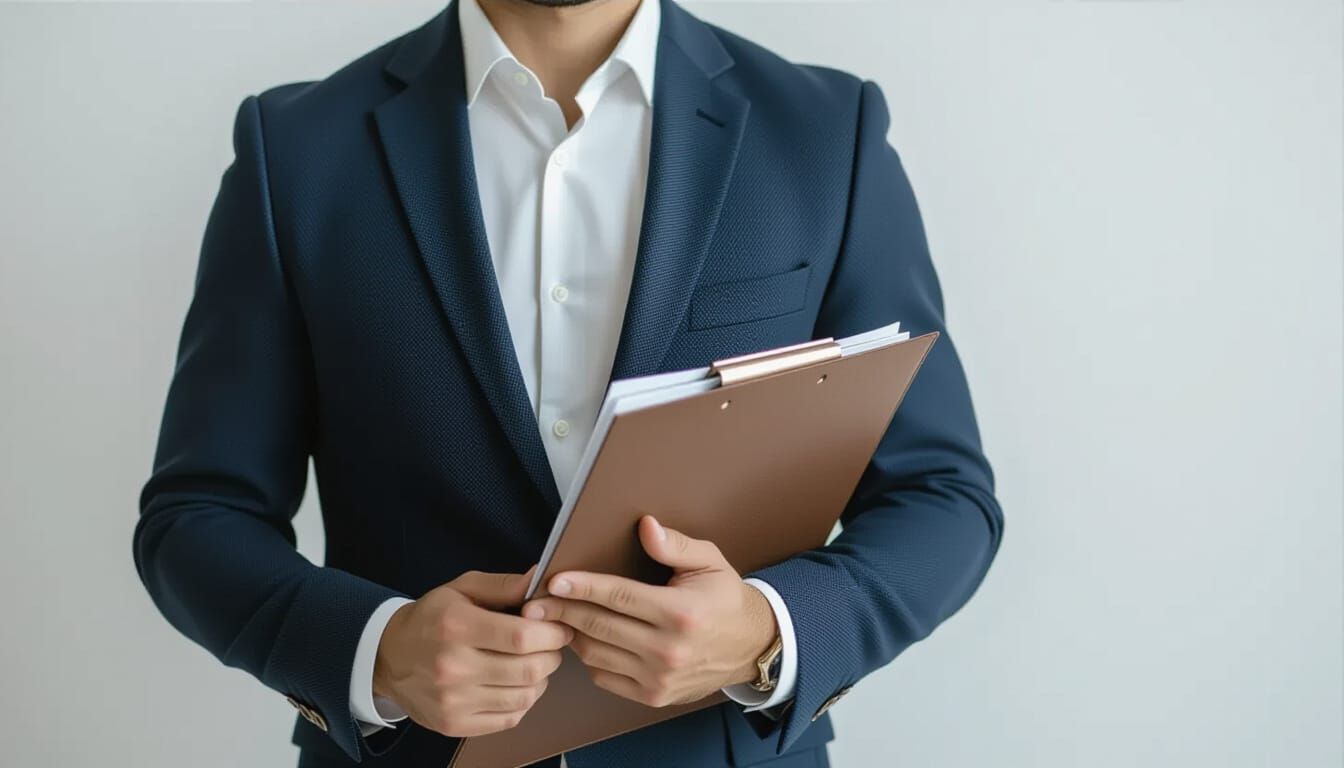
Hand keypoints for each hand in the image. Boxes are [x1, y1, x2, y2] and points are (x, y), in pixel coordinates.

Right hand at [373, 568, 572, 736]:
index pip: (522, 636)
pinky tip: (516, 685)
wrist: (388, 657)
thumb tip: (542, 579)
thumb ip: (505, 585)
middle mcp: (452, 666)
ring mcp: (452, 700)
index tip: (559, 627)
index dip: (552, 633)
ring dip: (541, 680)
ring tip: (535, 664)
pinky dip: (523, 701)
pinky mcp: (454, 724)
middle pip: (528, 669)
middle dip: (552, 656)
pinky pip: (509, 718)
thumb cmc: (431, 618)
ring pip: (524, 696)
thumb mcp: (462, 589)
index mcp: (456, 626)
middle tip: (552, 646)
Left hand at [522, 516, 777, 707]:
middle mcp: (669, 649)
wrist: (751, 647)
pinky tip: (586, 639)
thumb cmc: (725, 599)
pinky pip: (604, 677)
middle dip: (562, 611)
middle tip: (535, 602)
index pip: (618, 597)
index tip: (554, 581)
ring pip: (596, 654)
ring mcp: (659, 677)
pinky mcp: (654, 696)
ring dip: (573, 633)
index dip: (582, 588)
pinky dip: (590, 658)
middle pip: (599, 626)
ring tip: (558, 616)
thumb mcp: (709, 562)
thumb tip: (646, 527)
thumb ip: (676, 544)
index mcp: (681, 612)